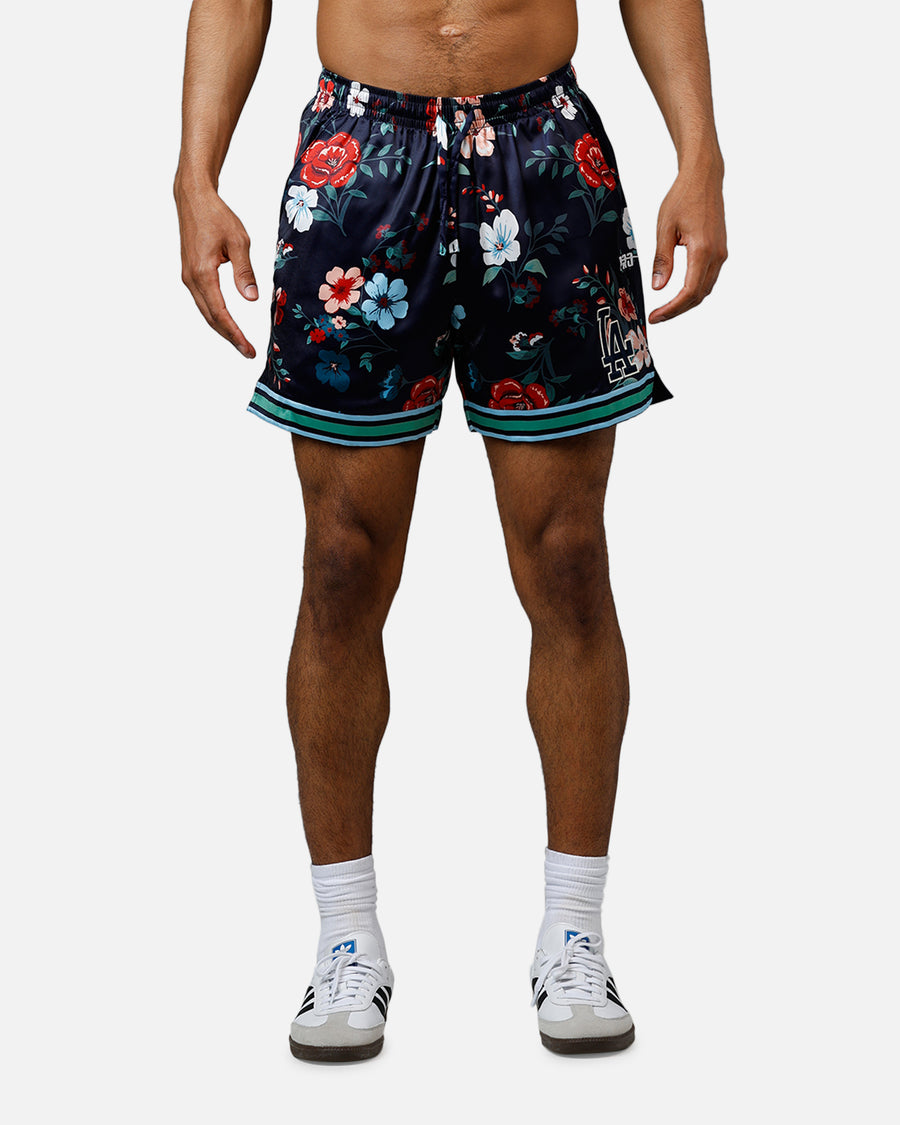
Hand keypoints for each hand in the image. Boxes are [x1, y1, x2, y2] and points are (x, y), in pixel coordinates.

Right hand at [175, 182, 258, 357]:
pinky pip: (204, 301)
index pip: (220, 313)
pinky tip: (228, 322)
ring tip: (241, 342)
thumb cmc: (216, 216)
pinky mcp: (190, 274)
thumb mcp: (238, 241)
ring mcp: (188, 277)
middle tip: (249, 352)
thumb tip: (251, 298)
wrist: (193, 199)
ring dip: (223, 329)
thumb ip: (245, 271)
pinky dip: (216, 315)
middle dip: (230, 337)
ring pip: (206, 311)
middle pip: (211, 318)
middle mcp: (191, 279)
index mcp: (203, 273)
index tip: (248, 348)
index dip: (235, 333)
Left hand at [648, 158, 726, 322]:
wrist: (703, 178)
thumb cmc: (683, 197)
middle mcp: (716, 254)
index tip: (656, 317)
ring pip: (705, 289)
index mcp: (702, 250)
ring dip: (686, 302)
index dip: (672, 309)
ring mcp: (721, 253)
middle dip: (677, 310)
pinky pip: (708, 278)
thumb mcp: (664, 228)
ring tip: (665, 308)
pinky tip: (678, 293)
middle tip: (657, 317)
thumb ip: (662, 259)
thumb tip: (658, 287)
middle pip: (699, 295)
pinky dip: (694, 290)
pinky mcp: (720, 250)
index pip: (689, 292)